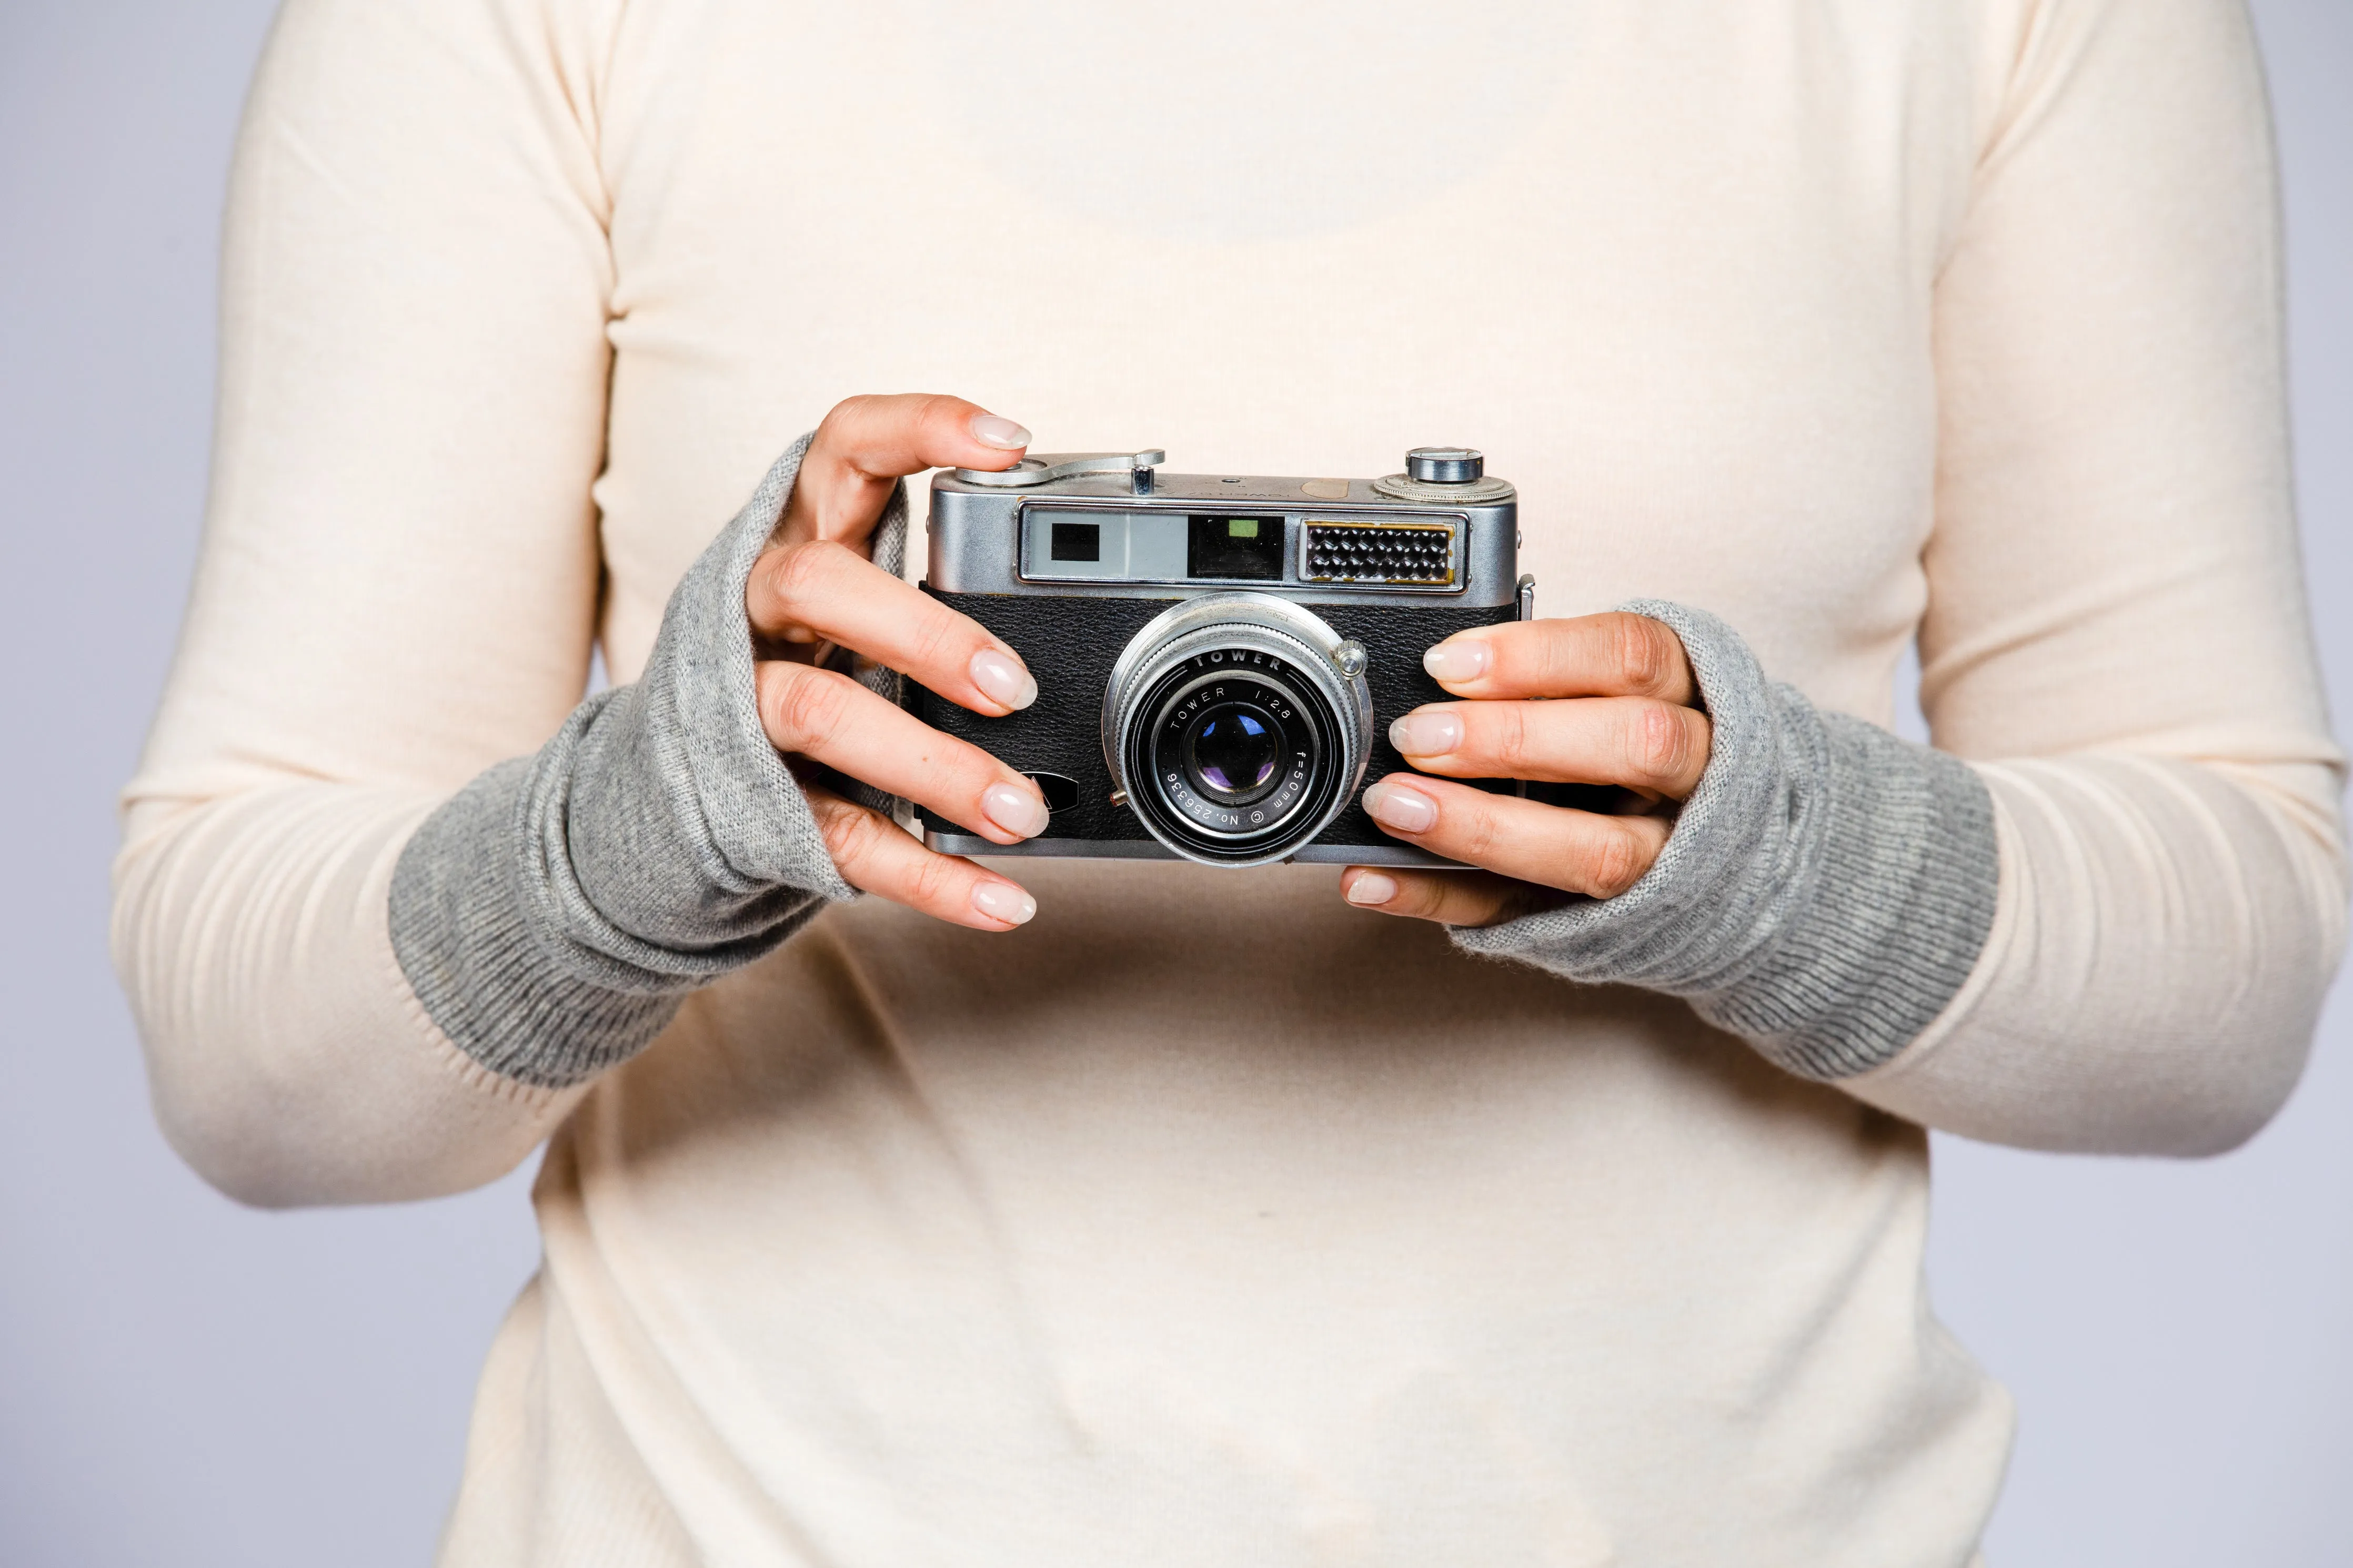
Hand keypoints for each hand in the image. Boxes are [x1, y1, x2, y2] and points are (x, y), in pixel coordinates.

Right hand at [749, 394, 1048, 931]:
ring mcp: (741, 705)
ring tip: (1022, 811)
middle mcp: (758, 608)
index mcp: (799, 538)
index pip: (843, 448)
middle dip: (922, 631)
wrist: (665, 793)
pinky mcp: (751, 802)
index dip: (917, 430)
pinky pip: (837, 837)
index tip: (1009, 445)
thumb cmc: (799, 668)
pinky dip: (928, 875)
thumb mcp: (854, 604)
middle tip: (1014, 686)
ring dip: (931, 765)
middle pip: (817, 587)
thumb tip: (1087, 612)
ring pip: (819, 712)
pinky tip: (1003, 900)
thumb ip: (935, 584)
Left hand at [1337, 613, 1711, 925]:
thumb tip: (1428, 671)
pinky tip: (1377, 881)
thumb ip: (1547, 682)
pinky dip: (1441, 899)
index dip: (1540, 656)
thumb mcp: (1615, 693)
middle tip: (1418, 736)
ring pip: (1602, 850)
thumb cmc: (1635, 749)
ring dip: (1484, 829)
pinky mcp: (1616, 923)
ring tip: (1395, 807)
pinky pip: (1527, 915)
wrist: (1721, 861)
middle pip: (1636, 744)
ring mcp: (1672, 860)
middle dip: (1517, 737)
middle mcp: (1700, 777)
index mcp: (1693, 695)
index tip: (1446, 663)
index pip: (1633, 655)